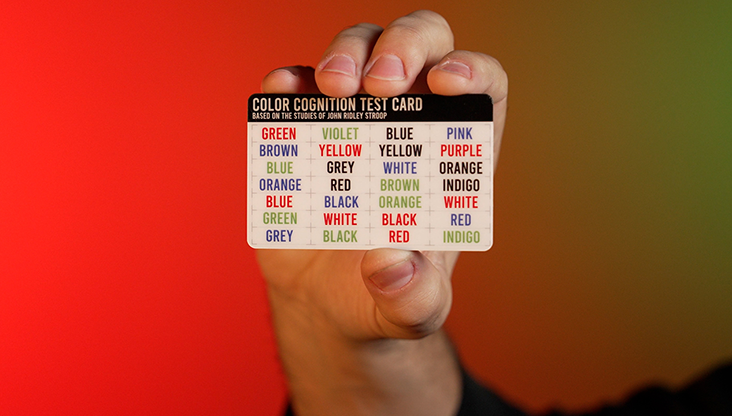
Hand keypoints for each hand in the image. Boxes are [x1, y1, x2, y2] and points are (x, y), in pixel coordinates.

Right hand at [257, 10, 507, 415]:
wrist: (327, 302)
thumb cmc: (383, 297)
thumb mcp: (411, 310)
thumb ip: (414, 297)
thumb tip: (391, 264)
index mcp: (454, 156)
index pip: (480, 88)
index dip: (472, 70)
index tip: (446, 83)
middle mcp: (410, 122)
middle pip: (423, 45)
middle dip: (404, 46)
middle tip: (379, 85)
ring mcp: (355, 119)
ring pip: (361, 46)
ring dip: (348, 52)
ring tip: (332, 90)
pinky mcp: (304, 129)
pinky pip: (297, 85)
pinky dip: (288, 80)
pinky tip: (282, 92)